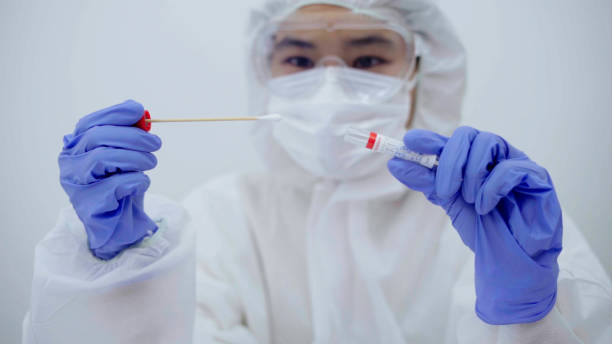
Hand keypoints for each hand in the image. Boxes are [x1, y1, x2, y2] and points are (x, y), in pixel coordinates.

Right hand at [59, 100, 161, 259]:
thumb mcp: (127, 156)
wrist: (120, 223)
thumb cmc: (121, 185)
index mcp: (76, 146)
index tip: (139, 111)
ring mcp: (75, 184)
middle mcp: (69, 162)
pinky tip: (141, 183)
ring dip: (136, 158)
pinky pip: (115, 185)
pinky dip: (137, 180)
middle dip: (132, 136)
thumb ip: (130, 135)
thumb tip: (141, 115)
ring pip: (103, 158)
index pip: (90, 123)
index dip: (115, 114)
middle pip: (98, 137)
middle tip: (155, 143)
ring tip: (150, 163)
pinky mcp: (88, 205)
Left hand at [387, 126, 561, 323]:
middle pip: (469, 135)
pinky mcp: (537, 176)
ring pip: (488, 143)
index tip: (408, 141)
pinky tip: (485, 206)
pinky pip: (511, 167)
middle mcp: (496, 156)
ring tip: (469, 200)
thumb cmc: (484, 229)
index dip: (430, 139)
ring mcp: (517, 162)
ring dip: (471, 174)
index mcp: (475, 160)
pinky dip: (492, 187)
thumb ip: (427, 181)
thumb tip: (396, 163)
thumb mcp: (450, 201)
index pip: (452, 141)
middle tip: (444, 189)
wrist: (510, 260)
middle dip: (450, 160)